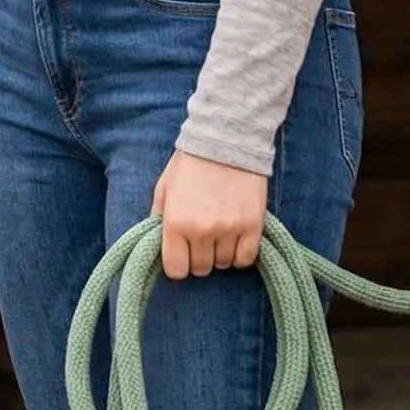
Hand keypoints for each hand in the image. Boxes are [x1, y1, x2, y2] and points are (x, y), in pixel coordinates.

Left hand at [150, 149, 268, 279]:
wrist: (226, 139)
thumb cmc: (190, 163)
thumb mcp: (164, 187)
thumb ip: (158, 218)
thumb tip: (156, 243)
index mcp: (175, 222)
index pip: (176, 270)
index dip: (178, 265)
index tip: (181, 254)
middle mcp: (201, 230)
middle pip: (200, 269)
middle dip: (198, 258)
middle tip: (200, 239)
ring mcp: (229, 229)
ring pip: (223, 264)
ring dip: (219, 253)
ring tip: (219, 232)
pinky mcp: (253, 225)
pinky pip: (245, 259)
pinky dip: (240, 254)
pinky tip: (235, 239)